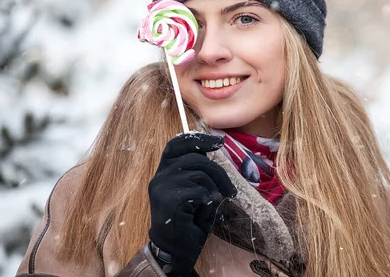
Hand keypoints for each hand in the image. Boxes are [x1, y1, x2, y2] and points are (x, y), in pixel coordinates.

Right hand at [148, 133, 236, 275]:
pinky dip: (208, 204)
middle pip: (195, 158)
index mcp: (164, 172)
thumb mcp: (193, 190)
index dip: (197, 139)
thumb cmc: (189, 220)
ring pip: (200, 174)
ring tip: (212, 206)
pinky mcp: (169, 200)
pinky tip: (202, 215)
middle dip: (218, 172)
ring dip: (214, 191)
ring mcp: (162, 187)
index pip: (176, 144)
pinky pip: (200, 192)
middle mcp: (159, 176)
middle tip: (230, 190)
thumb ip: (197, 171)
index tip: (218, 142)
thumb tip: (214, 148)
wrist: (176, 250)